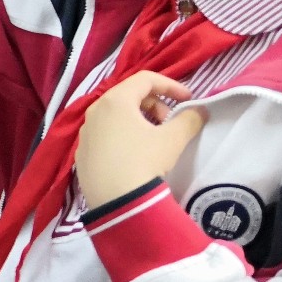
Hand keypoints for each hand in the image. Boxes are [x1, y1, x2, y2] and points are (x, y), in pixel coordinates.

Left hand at [76, 72, 207, 208]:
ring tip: (155, 140)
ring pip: (116, 116)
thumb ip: (189, 119)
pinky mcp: (82, 153)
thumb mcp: (172, 139)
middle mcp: (94, 111)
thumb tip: (199, 111)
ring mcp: (85, 132)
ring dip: (140, 120)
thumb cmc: (144, 161)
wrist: (116, 202)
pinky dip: (123, 135)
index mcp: (114, 100)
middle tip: (171, 124)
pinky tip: (135, 156)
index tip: (188, 99)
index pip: (145, 79)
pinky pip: (105, 135)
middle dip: (155, 105)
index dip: (171, 85)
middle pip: (129, 96)